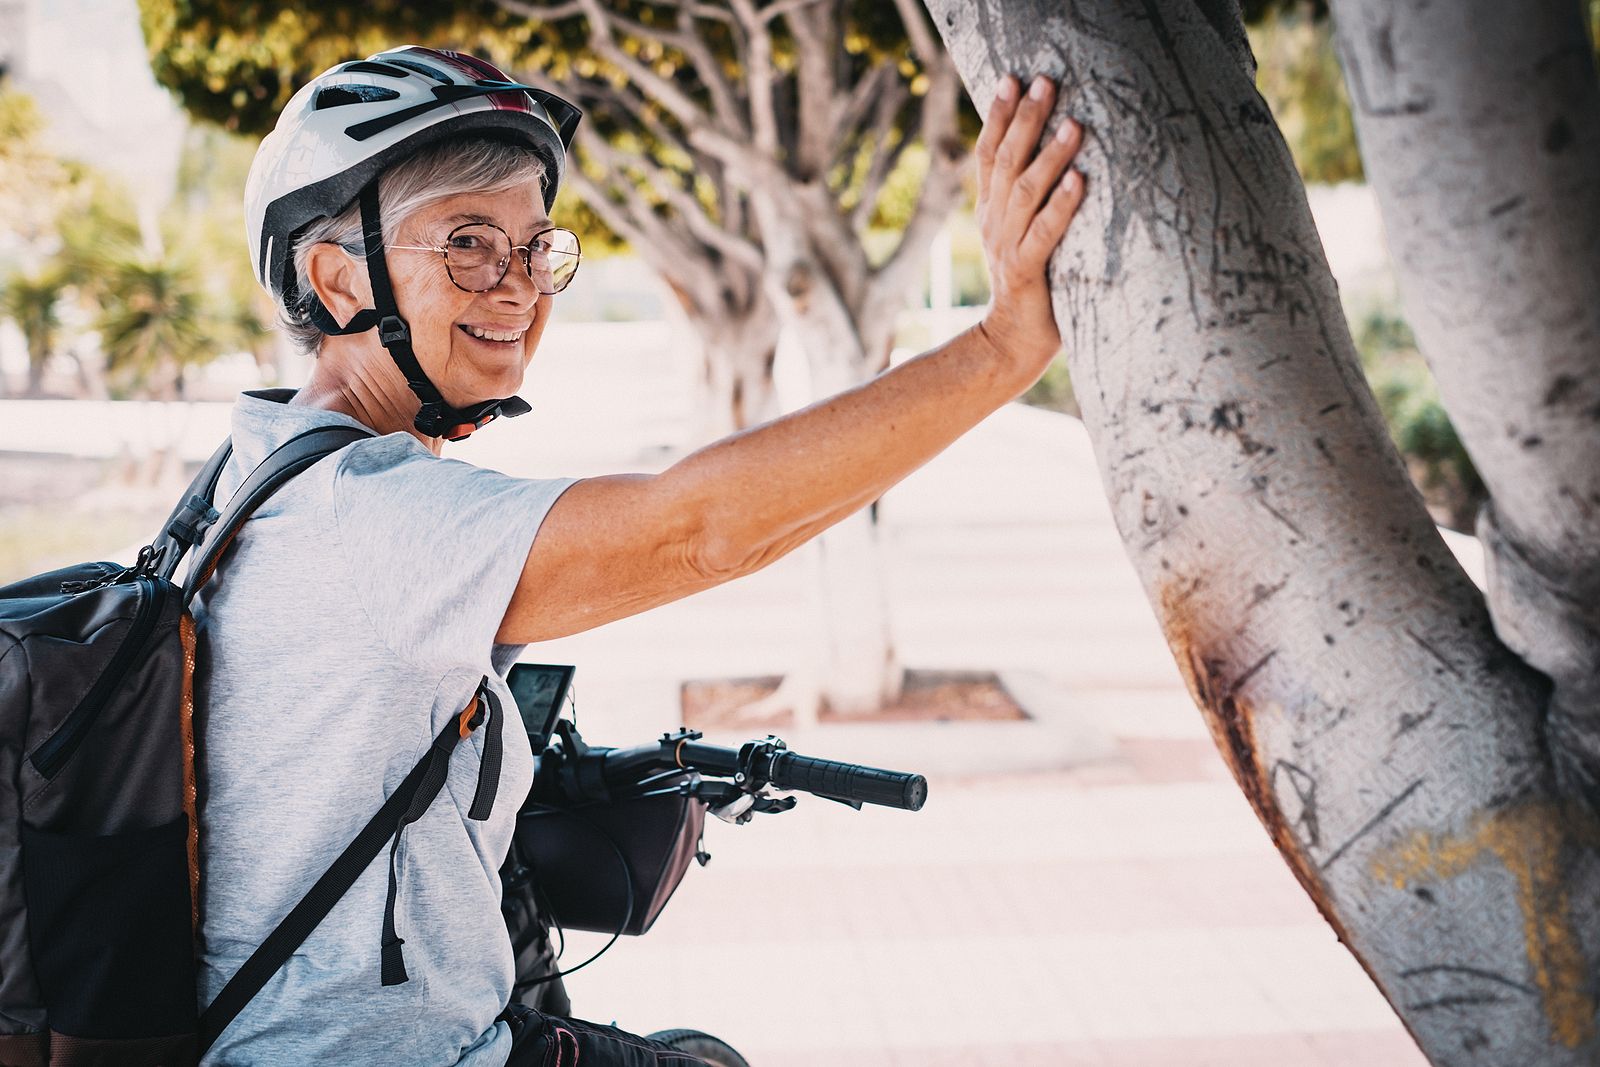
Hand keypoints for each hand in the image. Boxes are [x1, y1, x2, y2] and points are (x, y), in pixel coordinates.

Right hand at [974, 75, 1085, 375]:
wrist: (1010, 343)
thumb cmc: (1031, 286)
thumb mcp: (1023, 237)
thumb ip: (1030, 203)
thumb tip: (1060, 159)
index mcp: (991, 213)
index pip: (988, 155)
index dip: (998, 116)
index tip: (1012, 79)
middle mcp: (995, 224)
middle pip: (1005, 163)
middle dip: (1024, 120)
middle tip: (1045, 83)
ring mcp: (1008, 247)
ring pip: (1024, 192)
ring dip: (1049, 155)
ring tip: (1072, 123)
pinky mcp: (1026, 273)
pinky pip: (1044, 234)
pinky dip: (1062, 205)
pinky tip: (1079, 180)